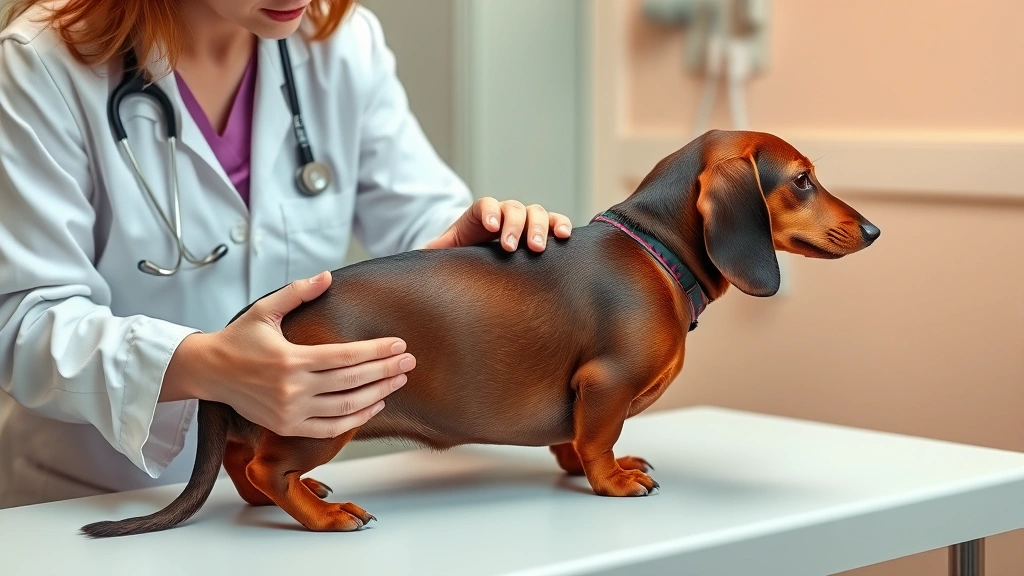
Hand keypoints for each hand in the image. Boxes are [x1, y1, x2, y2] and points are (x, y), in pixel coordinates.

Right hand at [163, 271, 413, 437]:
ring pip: (346, 407)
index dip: (376, 352)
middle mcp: (292, 389)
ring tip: (399, 380)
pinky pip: (330, 428)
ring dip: (378, 394)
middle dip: (386, 371)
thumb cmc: (238, 338)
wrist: (209, 372)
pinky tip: (375, 404)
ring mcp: (291, 412)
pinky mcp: (288, 426)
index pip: (346, 357)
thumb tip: (328, 276)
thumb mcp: (265, 309)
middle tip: (410, 361)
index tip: (399, 345)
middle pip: (352, 382)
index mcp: (290, 359)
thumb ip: (298, 293)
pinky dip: (356, 418)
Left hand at [423, 197, 571, 251]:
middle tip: (510, 247)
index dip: (489, 212)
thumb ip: (433, 253)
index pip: (485, 205)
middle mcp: (503, 216)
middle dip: (514, 225)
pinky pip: (554, 223)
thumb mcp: (444, 254)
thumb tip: (416, 258)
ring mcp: (523, 222)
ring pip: (535, 213)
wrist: (477, 260)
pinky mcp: (540, 233)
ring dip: (539, 228)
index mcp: (478, 218)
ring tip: (537, 248)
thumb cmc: (461, 257)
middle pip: (513, 208)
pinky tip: (564, 236)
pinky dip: (560, 226)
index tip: (491, 227)